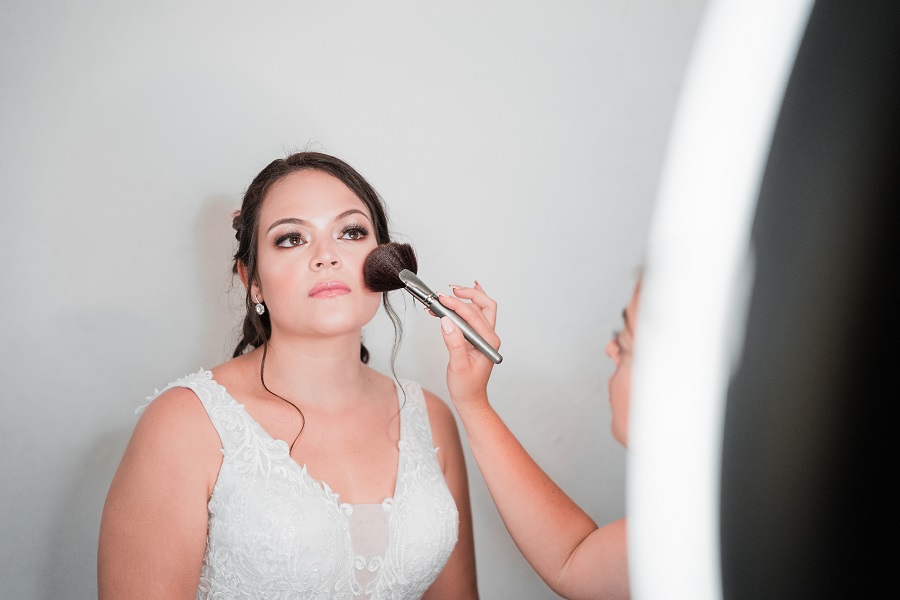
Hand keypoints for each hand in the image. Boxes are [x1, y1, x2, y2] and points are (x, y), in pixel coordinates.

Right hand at [436, 282, 500, 413]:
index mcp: (488, 342)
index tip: (441, 300)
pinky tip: (459, 298)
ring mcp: (483, 336)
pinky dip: (465, 306)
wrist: (470, 399)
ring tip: (448, 294)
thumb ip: (454, 343)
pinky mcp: (476, 338)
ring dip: (465, 298)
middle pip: (483, 305)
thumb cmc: (466, 387)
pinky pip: (474, 316)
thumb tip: (446, 322)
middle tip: (449, 291)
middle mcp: (489, 337)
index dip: (456, 305)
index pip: (473, 315)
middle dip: (466, 294)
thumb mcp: (458, 366)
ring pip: (480, 308)